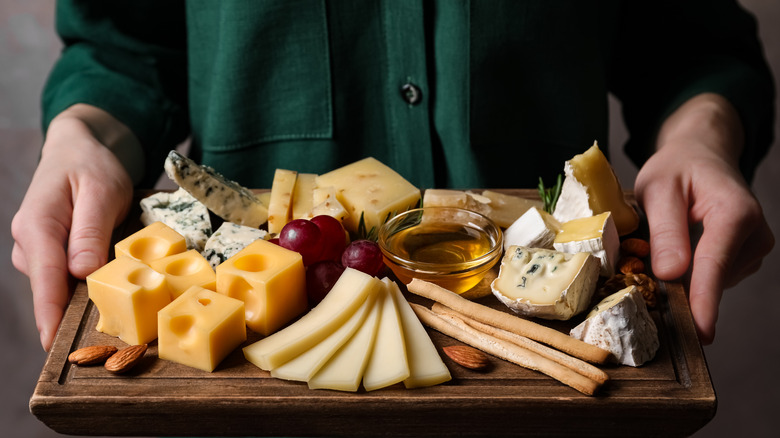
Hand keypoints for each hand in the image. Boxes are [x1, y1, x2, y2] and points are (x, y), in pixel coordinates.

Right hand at [11, 105, 139, 350]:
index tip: (56, 343)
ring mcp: (36, 248)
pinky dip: (82, 283)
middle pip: (51, 288)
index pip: (45, 278)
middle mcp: (29, 241)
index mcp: (37, 226)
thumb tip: (80, 273)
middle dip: (74, 310)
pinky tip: (105, 283)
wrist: (80, 148)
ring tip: (118, 302)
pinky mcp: (48, 252)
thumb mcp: (101, 192)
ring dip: (82, 295)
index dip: (50, 314)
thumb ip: (90, 232)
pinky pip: (64, 276)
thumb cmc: (93, 165)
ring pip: (58, 284)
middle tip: (110, 330)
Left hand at [635, 94, 773, 344]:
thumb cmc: (677, 168)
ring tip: (664, 246)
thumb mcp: (657, 189)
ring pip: (711, 282)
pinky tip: (679, 253)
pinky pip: (712, 278)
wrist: (700, 156)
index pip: (715, 264)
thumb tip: (670, 274)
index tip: (700, 330)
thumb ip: (665, 230)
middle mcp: (754, 234)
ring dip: (683, 277)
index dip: (704, 300)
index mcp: (735, 212)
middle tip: (643, 277)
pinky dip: (691, 275)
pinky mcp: (744, 259)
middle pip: (712, 278)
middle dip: (678, 287)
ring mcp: (753, 249)